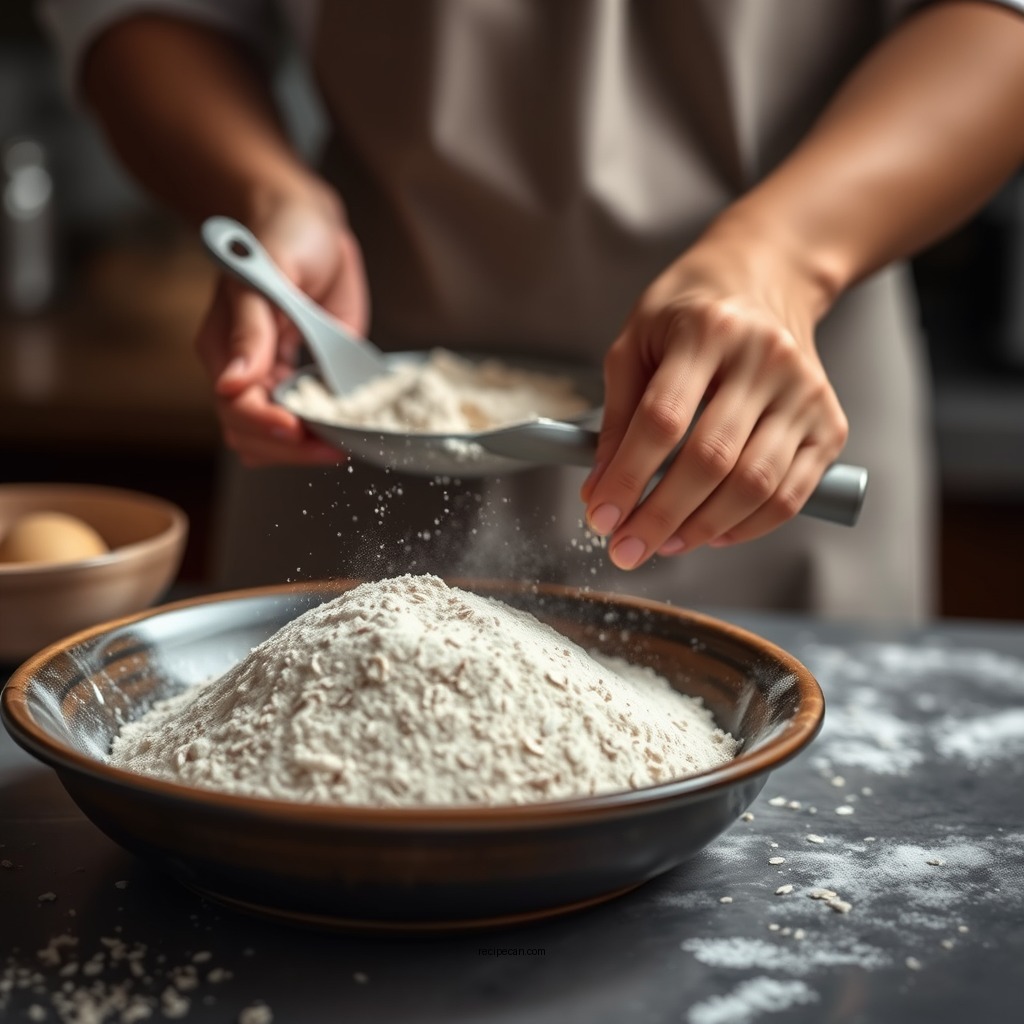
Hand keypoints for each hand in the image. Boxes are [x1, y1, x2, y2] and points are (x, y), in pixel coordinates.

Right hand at [194, 187, 369, 466]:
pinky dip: (326, 434)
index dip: (264, 425)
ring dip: (306, 452)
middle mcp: (247, 371)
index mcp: (225, 348)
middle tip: (332, 447)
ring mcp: (278, 379)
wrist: (312, 225)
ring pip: (276, 442)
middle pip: (251, 436)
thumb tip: (234, 383)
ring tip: (343, 444)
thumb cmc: (282, 234)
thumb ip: (251, 327)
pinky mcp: (308, 381)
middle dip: (289, 449)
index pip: (235, 406)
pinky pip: (310, 422)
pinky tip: (348, 431)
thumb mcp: (269, 271)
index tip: (296, 429)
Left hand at [581, 218, 848, 569]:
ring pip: (755, 484)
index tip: (600, 516)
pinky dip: (747, 527)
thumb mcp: (637, 341)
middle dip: (660, 517)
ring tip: (662, 544)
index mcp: (708, 330)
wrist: (767, 278)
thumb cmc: (691, 313)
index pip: (662, 420)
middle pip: (710, 459)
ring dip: (701, 529)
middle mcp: (765, 359)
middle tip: (625, 549)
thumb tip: (600, 491)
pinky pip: (791, 494)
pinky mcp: (830, 424)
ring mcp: (804, 393)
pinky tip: (710, 534)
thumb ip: (618, 415)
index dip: (627, 477)